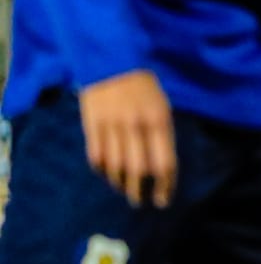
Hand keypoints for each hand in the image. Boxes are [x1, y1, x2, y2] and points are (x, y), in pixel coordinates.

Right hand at [79, 70, 176, 206]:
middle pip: (139, 170)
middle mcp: (136, 125)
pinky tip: (108, 174)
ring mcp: (111, 125)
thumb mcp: (162, 106)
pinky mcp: (91, 124)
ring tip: (125, 190)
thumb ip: (161, 135)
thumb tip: (160, 168)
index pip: (165, 163)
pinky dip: (103, 170)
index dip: (165, 186)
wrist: (111, 61)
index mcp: (159, 121)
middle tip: (141, 202)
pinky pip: (96, 156)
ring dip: (121, 184)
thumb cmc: (143, 87)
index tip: (163, 200)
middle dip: (141, 192)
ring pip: (116, 167)